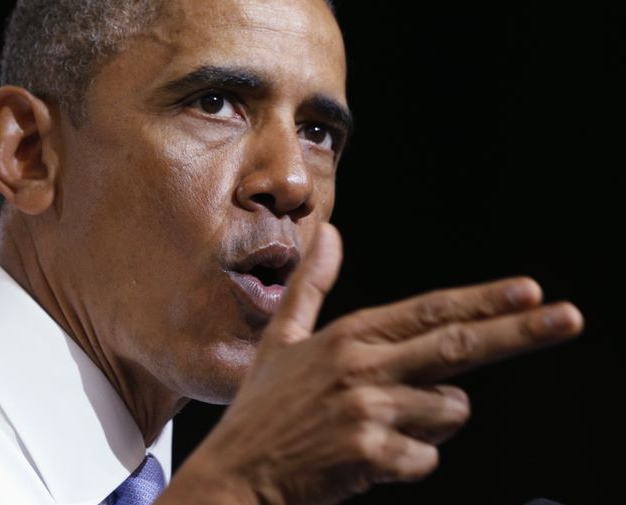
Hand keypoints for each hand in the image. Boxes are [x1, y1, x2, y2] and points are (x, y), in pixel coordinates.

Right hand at [164, 223, 583, 504]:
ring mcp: (367, 409)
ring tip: (377, 428)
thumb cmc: (264, 409)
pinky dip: (407, 461)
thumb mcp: (282, 341)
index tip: (530, 292)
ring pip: (449, 412)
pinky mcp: (370, 454)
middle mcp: (362, 366)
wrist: (237, 473)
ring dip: (430, 424)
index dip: (483, 301)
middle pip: (457, 346)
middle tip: (570, 318)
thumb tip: (330, 233)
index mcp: (347, 336)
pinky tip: (367, 459)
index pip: (429, 312)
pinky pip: (427, 458)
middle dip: (519, 332)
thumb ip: (312, 286)